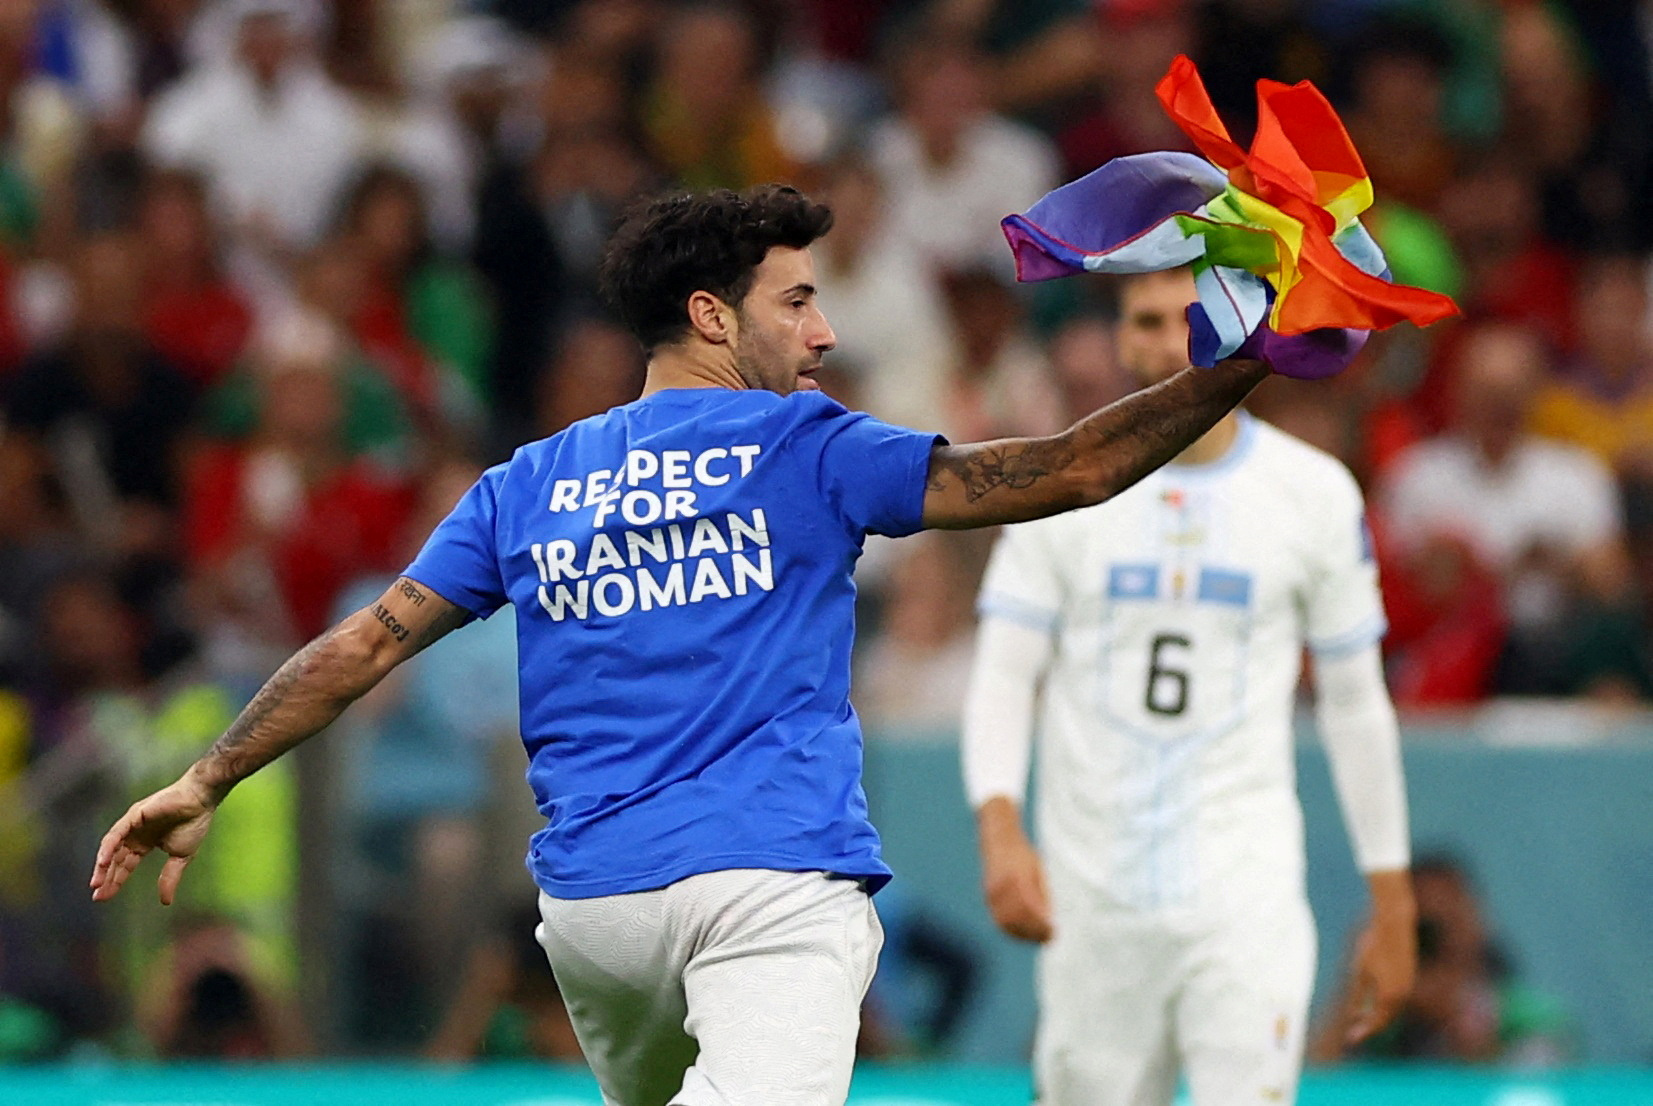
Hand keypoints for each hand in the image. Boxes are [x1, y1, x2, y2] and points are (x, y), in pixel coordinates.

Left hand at [90, 774, 218, 904]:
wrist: (200, 801)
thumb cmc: (194, 823)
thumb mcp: (181, 857)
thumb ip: (169, 877)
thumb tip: (165, 902)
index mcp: (145, 843)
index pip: (125, 865)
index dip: (115, 881)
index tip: (104, 897)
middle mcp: (135, 834)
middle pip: (115, 859)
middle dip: (105, 877)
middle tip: (97, 895)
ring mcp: (132, 824)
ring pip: (111, 847)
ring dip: (103, 865)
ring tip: (96, 883)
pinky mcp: (133, 815)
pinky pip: (116, 834)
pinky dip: (108, 848)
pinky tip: (103, 862)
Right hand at [980, 831, 1053, 942]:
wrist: (999, 840)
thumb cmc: (1023, 855)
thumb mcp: (1038, 872)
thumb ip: (1042, 895)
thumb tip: (1049, 920)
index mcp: (1018, 879)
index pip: (1031, 909)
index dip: (1042, 924)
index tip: (1054, 932)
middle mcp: (1002, 887)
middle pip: (1018, 919)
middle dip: (1034, 932)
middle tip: (1048, 938)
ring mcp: (992, 893)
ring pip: (1006, 922)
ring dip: (1023, 934)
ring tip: (1037, 937)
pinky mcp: (988, 897)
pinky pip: (998, 919)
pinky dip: (1011, 930)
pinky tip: (1023, 933)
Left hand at [1342, 907, 1416, 1043]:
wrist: (1394, 925)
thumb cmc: (1373, 946)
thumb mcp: (1360, 971)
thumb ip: (1358, 995)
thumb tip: (1353, 1015)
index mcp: (1390, 996)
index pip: (1376, 1023)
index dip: (1363, 1032)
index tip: (1350, 1039)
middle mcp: (1403, 995)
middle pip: (1386, 1020)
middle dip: (1370, 1027)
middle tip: (1353, 1033)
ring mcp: (1408, 987)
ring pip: (1392, 1011)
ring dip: (1378, 1017)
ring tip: (1360, 1020)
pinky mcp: (1409, 979)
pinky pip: (1397, 1000)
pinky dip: (1385, 1006)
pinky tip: (1372, 1003)